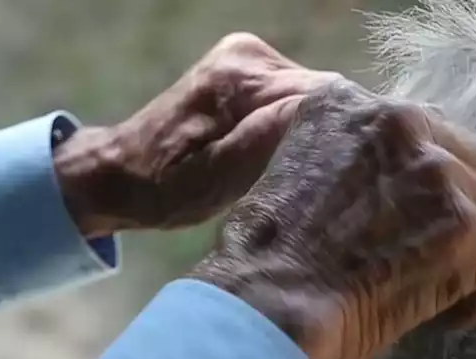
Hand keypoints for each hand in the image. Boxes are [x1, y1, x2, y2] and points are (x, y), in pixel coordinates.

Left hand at [53, 33, 341, 236]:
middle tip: (331, 184)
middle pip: (322, 94)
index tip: (356, 175)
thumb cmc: (163, 187)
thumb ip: (270, 138)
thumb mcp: (219, 175)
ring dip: (314, 135)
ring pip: (313, 100)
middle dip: (330, 136)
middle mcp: (248, 55)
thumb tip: (325, 111)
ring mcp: (248, 61)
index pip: (323, 96)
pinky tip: (288, 159)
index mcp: (240, 75)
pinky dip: (298, 130)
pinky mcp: (248, 76)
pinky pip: (294, 101)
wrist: (119, 174)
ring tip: (305, 176)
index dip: (345, 135)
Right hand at [189, 81, 475, 358]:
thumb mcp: (295, 173)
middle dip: (459, 213)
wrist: (266, 306)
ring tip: (440, 291)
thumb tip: (387, 190)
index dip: (425, 186)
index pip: (428, 133)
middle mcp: (401, 126)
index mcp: (352, 106)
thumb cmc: (265, 261)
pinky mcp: (465, 232)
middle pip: (474, 166)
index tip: (406, 224)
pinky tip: (446, 318)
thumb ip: (349, 163)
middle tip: (427, 258)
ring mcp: (439, 178)